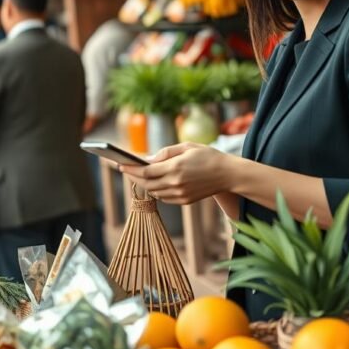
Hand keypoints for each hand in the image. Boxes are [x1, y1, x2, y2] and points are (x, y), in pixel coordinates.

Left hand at [118, 143, 233, 204]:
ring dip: (143, 184)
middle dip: (133, 176)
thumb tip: (147, 159)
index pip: (145, 171)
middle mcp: (176, 183)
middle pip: (146, 183)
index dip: (131, 169)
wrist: (228, 174)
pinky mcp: (185, 201)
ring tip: (137, 175)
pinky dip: (155, 191)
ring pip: (154, 192)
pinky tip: (153, 183)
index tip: (120, 164)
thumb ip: (165, 153)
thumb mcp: (186, 147)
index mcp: (175, 168)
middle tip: (124, 169)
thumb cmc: (208, 156)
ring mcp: (180, 194)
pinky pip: (164, 198)